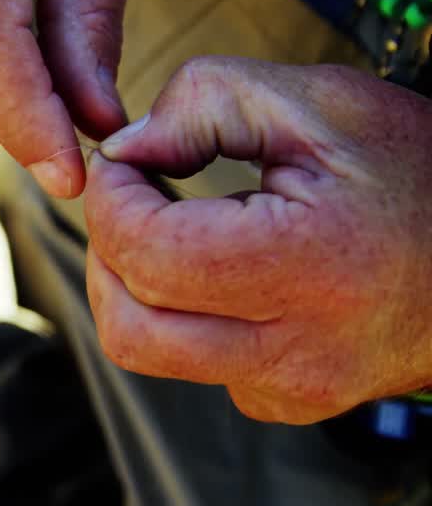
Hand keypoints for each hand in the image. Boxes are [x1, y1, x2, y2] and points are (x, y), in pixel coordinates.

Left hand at [85, 56, 431, 423]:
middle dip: (105, 253)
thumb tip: (124, 151)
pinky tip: (220, 277)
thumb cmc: (418, 169)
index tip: (126, 163)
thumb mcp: (321, 103)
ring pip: (149, 355)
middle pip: (129, 325)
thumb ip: (205, 104)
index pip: (145, 252)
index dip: (109, 198)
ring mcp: (295, 389)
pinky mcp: (292, 403)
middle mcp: (298, 349)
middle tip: (129, 202)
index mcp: (306, 266)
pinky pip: (195, 369)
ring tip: (163, 232)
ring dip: (132, 289)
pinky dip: (180, 320)